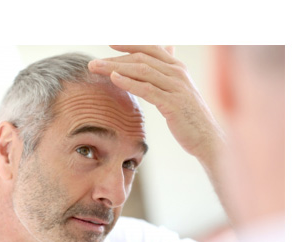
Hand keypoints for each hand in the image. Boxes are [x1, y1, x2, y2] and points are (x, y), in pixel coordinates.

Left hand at [88, 45, 223, 160]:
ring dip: (116, 68)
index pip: (151, 48)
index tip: (111, 43)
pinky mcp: (173, 103)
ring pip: (142, 71)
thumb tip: (169, 48)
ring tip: (96, 68)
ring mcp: (177, 87)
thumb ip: (171, 68)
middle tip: (94, 63)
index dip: (130, 44)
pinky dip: (129, 82)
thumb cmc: (190, 115)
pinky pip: (147, 89)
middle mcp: (178, 73)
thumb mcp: (181, 88)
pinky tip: (114, 78)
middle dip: (115, 59)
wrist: (207, 138)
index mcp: (178, 68)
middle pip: (142, 58)